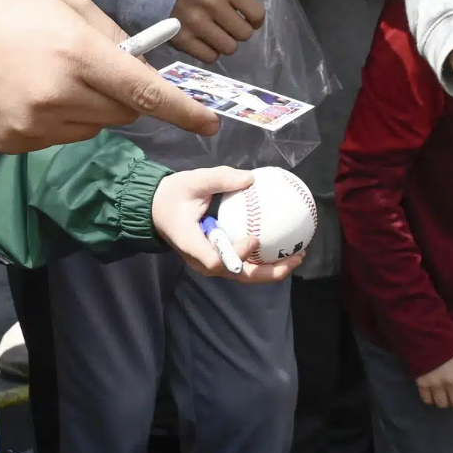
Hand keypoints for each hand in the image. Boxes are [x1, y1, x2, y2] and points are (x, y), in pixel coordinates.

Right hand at [0, 0, 222, 153]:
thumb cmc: (5, 7)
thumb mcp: (67, 3)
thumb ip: (112, 36)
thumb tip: (142, 68)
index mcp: (78, 53)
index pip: (146, 92)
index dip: (184, 111)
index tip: (210, 124)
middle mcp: (58, 95)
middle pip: (124, 114)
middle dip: (126, 97)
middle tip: (98, 70)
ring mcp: (31, 125)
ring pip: (92, 130)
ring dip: (90, 110)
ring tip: (50, 77)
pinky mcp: (10, 143)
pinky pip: (57, 139)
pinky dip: (57, 122)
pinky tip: (26, 93)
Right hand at [150, 167, 300, 282]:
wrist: (155, 209)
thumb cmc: (172, 195)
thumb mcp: (193, 181)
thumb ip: (220, 178)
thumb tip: (251, 178)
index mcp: (190, 243)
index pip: (214, 259)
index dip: (237, 254)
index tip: (255, 239)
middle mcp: (200, 259)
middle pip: (236, 274)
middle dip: (267, 272)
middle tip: (295, 258)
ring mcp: (209, 262)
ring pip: (241, 274)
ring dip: (270, 269)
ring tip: (297, 256)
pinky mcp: (216, 257)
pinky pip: (241, 264)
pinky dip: (262, 261)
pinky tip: (283, 250)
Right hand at [171, 0, 269, 61]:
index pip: (257, 14)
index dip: (255, 19)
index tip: (245, 17)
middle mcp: (210, 2)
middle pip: (244, 34)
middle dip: (239, 32)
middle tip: (227, 25)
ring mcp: (194, 22)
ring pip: (229, 48)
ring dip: (225, 44)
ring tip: (216, 33)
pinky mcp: (182, 39)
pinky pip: (211, 57)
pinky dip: (210, 52)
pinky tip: (204, 40)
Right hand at [415, 345, 452, 410]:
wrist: (428, 333)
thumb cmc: (451, 342)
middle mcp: (451, 381)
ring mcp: (436, 384)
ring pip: (442, 404)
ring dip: (445, 401)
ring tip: (445, 394)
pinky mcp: (422, 383)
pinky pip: (427, 400)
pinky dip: (431, 398)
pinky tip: (433, 391)